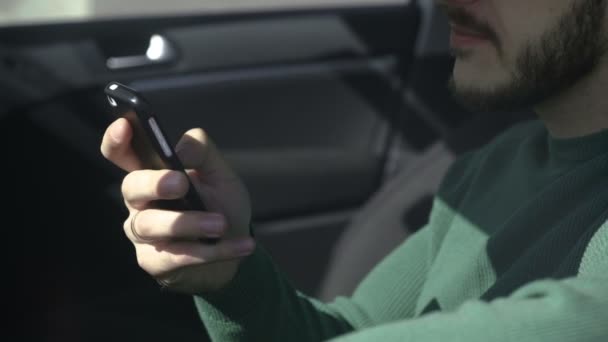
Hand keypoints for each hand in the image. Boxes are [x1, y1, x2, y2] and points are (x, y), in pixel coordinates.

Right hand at [101, 118, 255, 293]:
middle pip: (131, 188)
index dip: (116, 140)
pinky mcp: (154, 262)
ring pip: (151, 225)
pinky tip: (242, 244)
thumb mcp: (221, 175)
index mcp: (152, 173)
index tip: (125, 125)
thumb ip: (203, 153)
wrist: (235, 247)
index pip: (122, 153)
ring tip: (221, 224)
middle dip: (153, 183)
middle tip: (181, 183)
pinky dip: (213, 251)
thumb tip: (179, 150)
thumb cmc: (221, 205)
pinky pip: (176, 256)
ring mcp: (142, 234)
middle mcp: (140, 202)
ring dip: (189, 223)